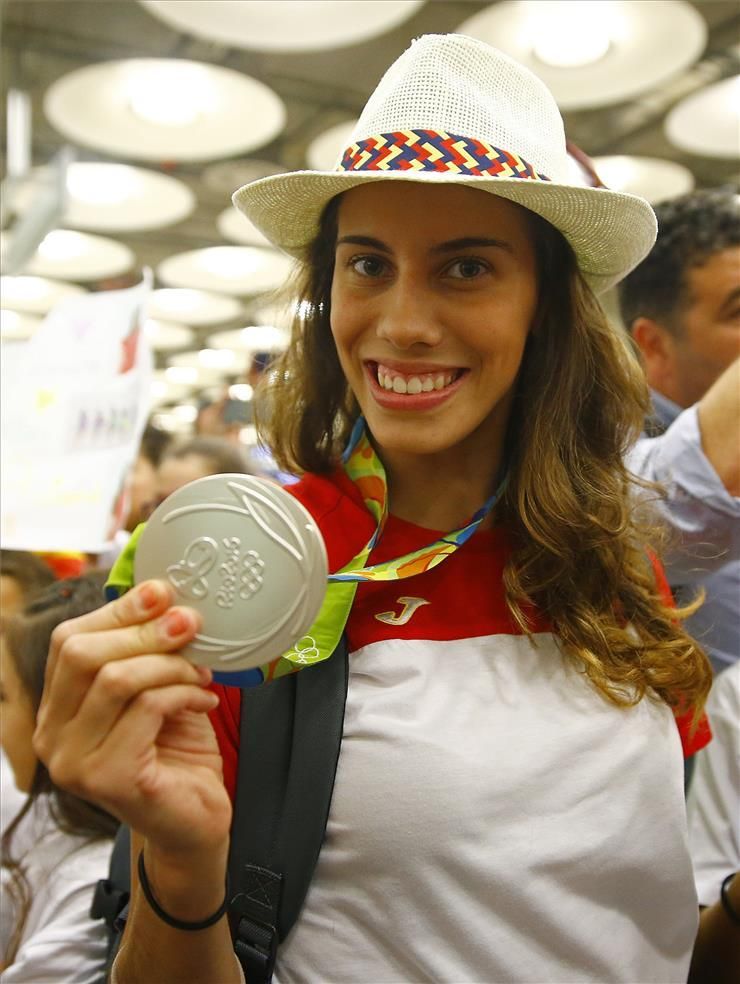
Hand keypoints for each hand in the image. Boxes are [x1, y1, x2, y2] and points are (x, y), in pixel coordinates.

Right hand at [33, 580, 232, 859]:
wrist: (195, 821)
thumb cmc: (175, 751)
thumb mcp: (157, 687)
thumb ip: (148, 649)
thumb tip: (162, 594)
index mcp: (57, 708)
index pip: (68, 641)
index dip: (116, 611)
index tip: (162, 592)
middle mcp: (52, 736)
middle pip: (84, 654)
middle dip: (144, 630)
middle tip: (191, 624)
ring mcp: (74, 762)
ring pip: (116, 679)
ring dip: (170, 664)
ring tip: (202, 670)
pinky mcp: (107, 778)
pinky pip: (147, 709)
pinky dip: (184, 693)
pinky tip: (204, 698)